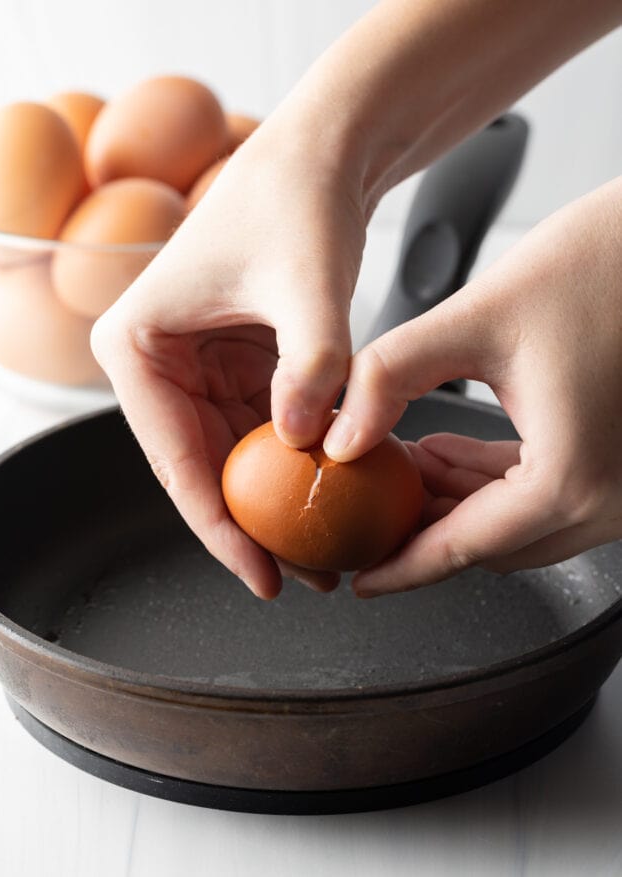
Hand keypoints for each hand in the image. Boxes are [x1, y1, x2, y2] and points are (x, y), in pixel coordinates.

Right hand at [91, 115, 365, 598]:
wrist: (322, 159)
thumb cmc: (298, 202)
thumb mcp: (307, 285)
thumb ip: (311, 364)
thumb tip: (304, 442)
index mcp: (136, 347)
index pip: (175, 460)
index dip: (221, 529)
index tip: (264, 577)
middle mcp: (156, 363)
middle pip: (202, 470)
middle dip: (255, 525)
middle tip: (307, 575)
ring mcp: (195, 368)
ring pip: (233, 458)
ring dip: (277, 501)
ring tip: (326, 549)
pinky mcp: (236, 367)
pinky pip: (262, 431)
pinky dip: (296, 462)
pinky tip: (332, 492)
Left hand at [322, 176, 621, 595]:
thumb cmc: (601, 264)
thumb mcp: (477, 318)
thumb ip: (392, 376)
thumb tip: (340, 434)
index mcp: (572, 479)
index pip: (463, 548)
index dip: (401, 567)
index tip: (361, 579)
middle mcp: (607, 498)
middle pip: (490, 544)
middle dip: (422, 528)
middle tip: (367, 507)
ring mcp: (620, 486)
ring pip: (516, 523)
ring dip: (453, 503)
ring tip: (396, 467)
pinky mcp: (617, 459)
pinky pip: (543, 492)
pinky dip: (489, 482)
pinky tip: (444, 452)